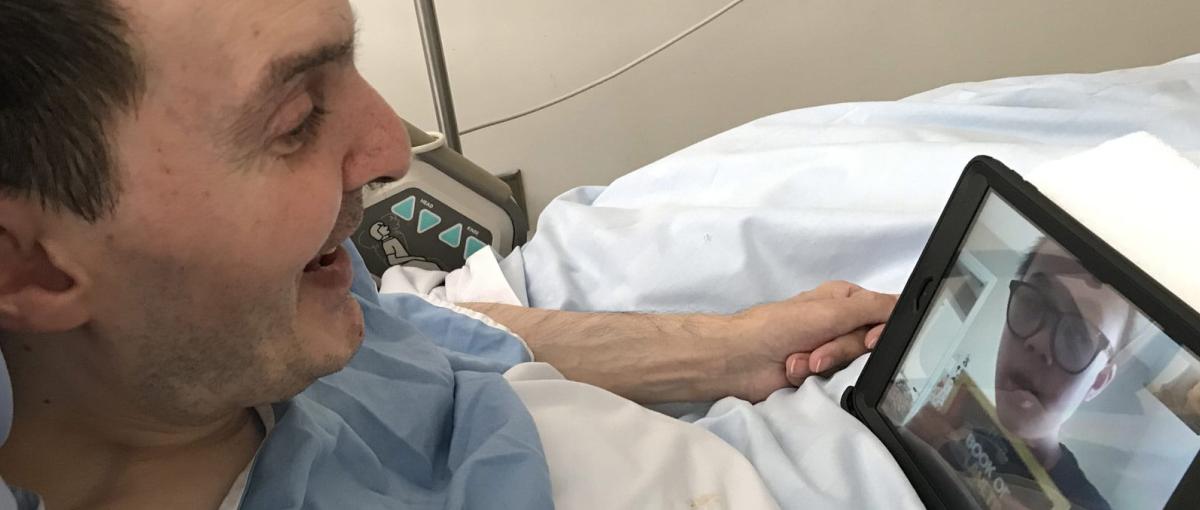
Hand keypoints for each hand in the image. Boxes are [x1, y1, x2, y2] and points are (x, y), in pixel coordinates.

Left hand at [724, 281, 895, 401]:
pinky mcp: (818, 372)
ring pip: (853, 363)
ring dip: (824, 364)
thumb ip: (873, 308)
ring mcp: (828, 348)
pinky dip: (814, 377)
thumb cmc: (776, 326)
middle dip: (841, 350)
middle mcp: (840, 322)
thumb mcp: (832, 311)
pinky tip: (796, 371)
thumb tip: (907, 305)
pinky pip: (836, 379)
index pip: (884, 314)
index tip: (868, 340)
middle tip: (817, 351)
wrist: (740, 359)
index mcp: (845, 299)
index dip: (880, 331)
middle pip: (869, 343)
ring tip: (800, 360)